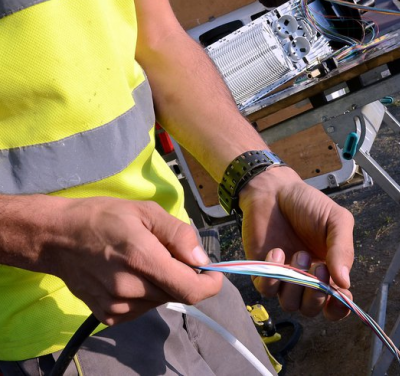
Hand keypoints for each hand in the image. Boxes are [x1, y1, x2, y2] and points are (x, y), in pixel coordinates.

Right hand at [40, 197, 222, 324]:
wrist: (57, 237)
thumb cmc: (103, 217)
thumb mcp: (146, 212)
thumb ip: (179, 235)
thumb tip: (203, 261)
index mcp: (143, 260)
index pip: (192, 290)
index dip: (210, 284)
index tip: (213, 273)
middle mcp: (131, 289)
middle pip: (177, 293)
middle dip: (182, 275)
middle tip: (165, 253)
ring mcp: (118, 307)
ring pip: (160, 300)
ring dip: (162, 284)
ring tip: (142, 261)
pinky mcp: (108, 316)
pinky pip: (142, 308)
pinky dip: (145, 293)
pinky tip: (129, 274)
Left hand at [238, 166, 353, 319]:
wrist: (275, 190)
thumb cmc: (307, 204)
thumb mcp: (336, 221)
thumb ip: (343, 249)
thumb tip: (345, 283)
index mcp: (328, 270)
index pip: (335, 304)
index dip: (338, 307)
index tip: (340, 297)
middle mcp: (306, 279)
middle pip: (311, 309)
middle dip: (316, 295)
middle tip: (318, 267)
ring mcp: (283, 277)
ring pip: (290, 304)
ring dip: (296, 284)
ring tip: (299, 253)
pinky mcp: (261, 271)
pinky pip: (267, 289)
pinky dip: (273, 276)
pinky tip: (277, 252)